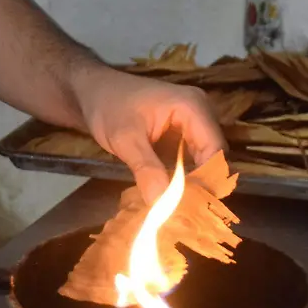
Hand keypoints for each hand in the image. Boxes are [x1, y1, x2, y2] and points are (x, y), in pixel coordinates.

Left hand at [75, 69, 225, 203]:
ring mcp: (194, 121)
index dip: (206, 182)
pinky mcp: (184, 132)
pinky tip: (173, 196)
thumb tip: (162, 205)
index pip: (215, 152)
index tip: (189, 210)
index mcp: (192, 107)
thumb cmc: (107, 106)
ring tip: (179, 211)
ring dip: (194, 184)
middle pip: (214, 157)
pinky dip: (185, 177)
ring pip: (205, 160)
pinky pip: (194, 158)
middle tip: (184, 216)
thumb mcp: (124, 140)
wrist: (92, 91)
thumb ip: (146, 170)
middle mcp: (201, 112)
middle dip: (201, 186)